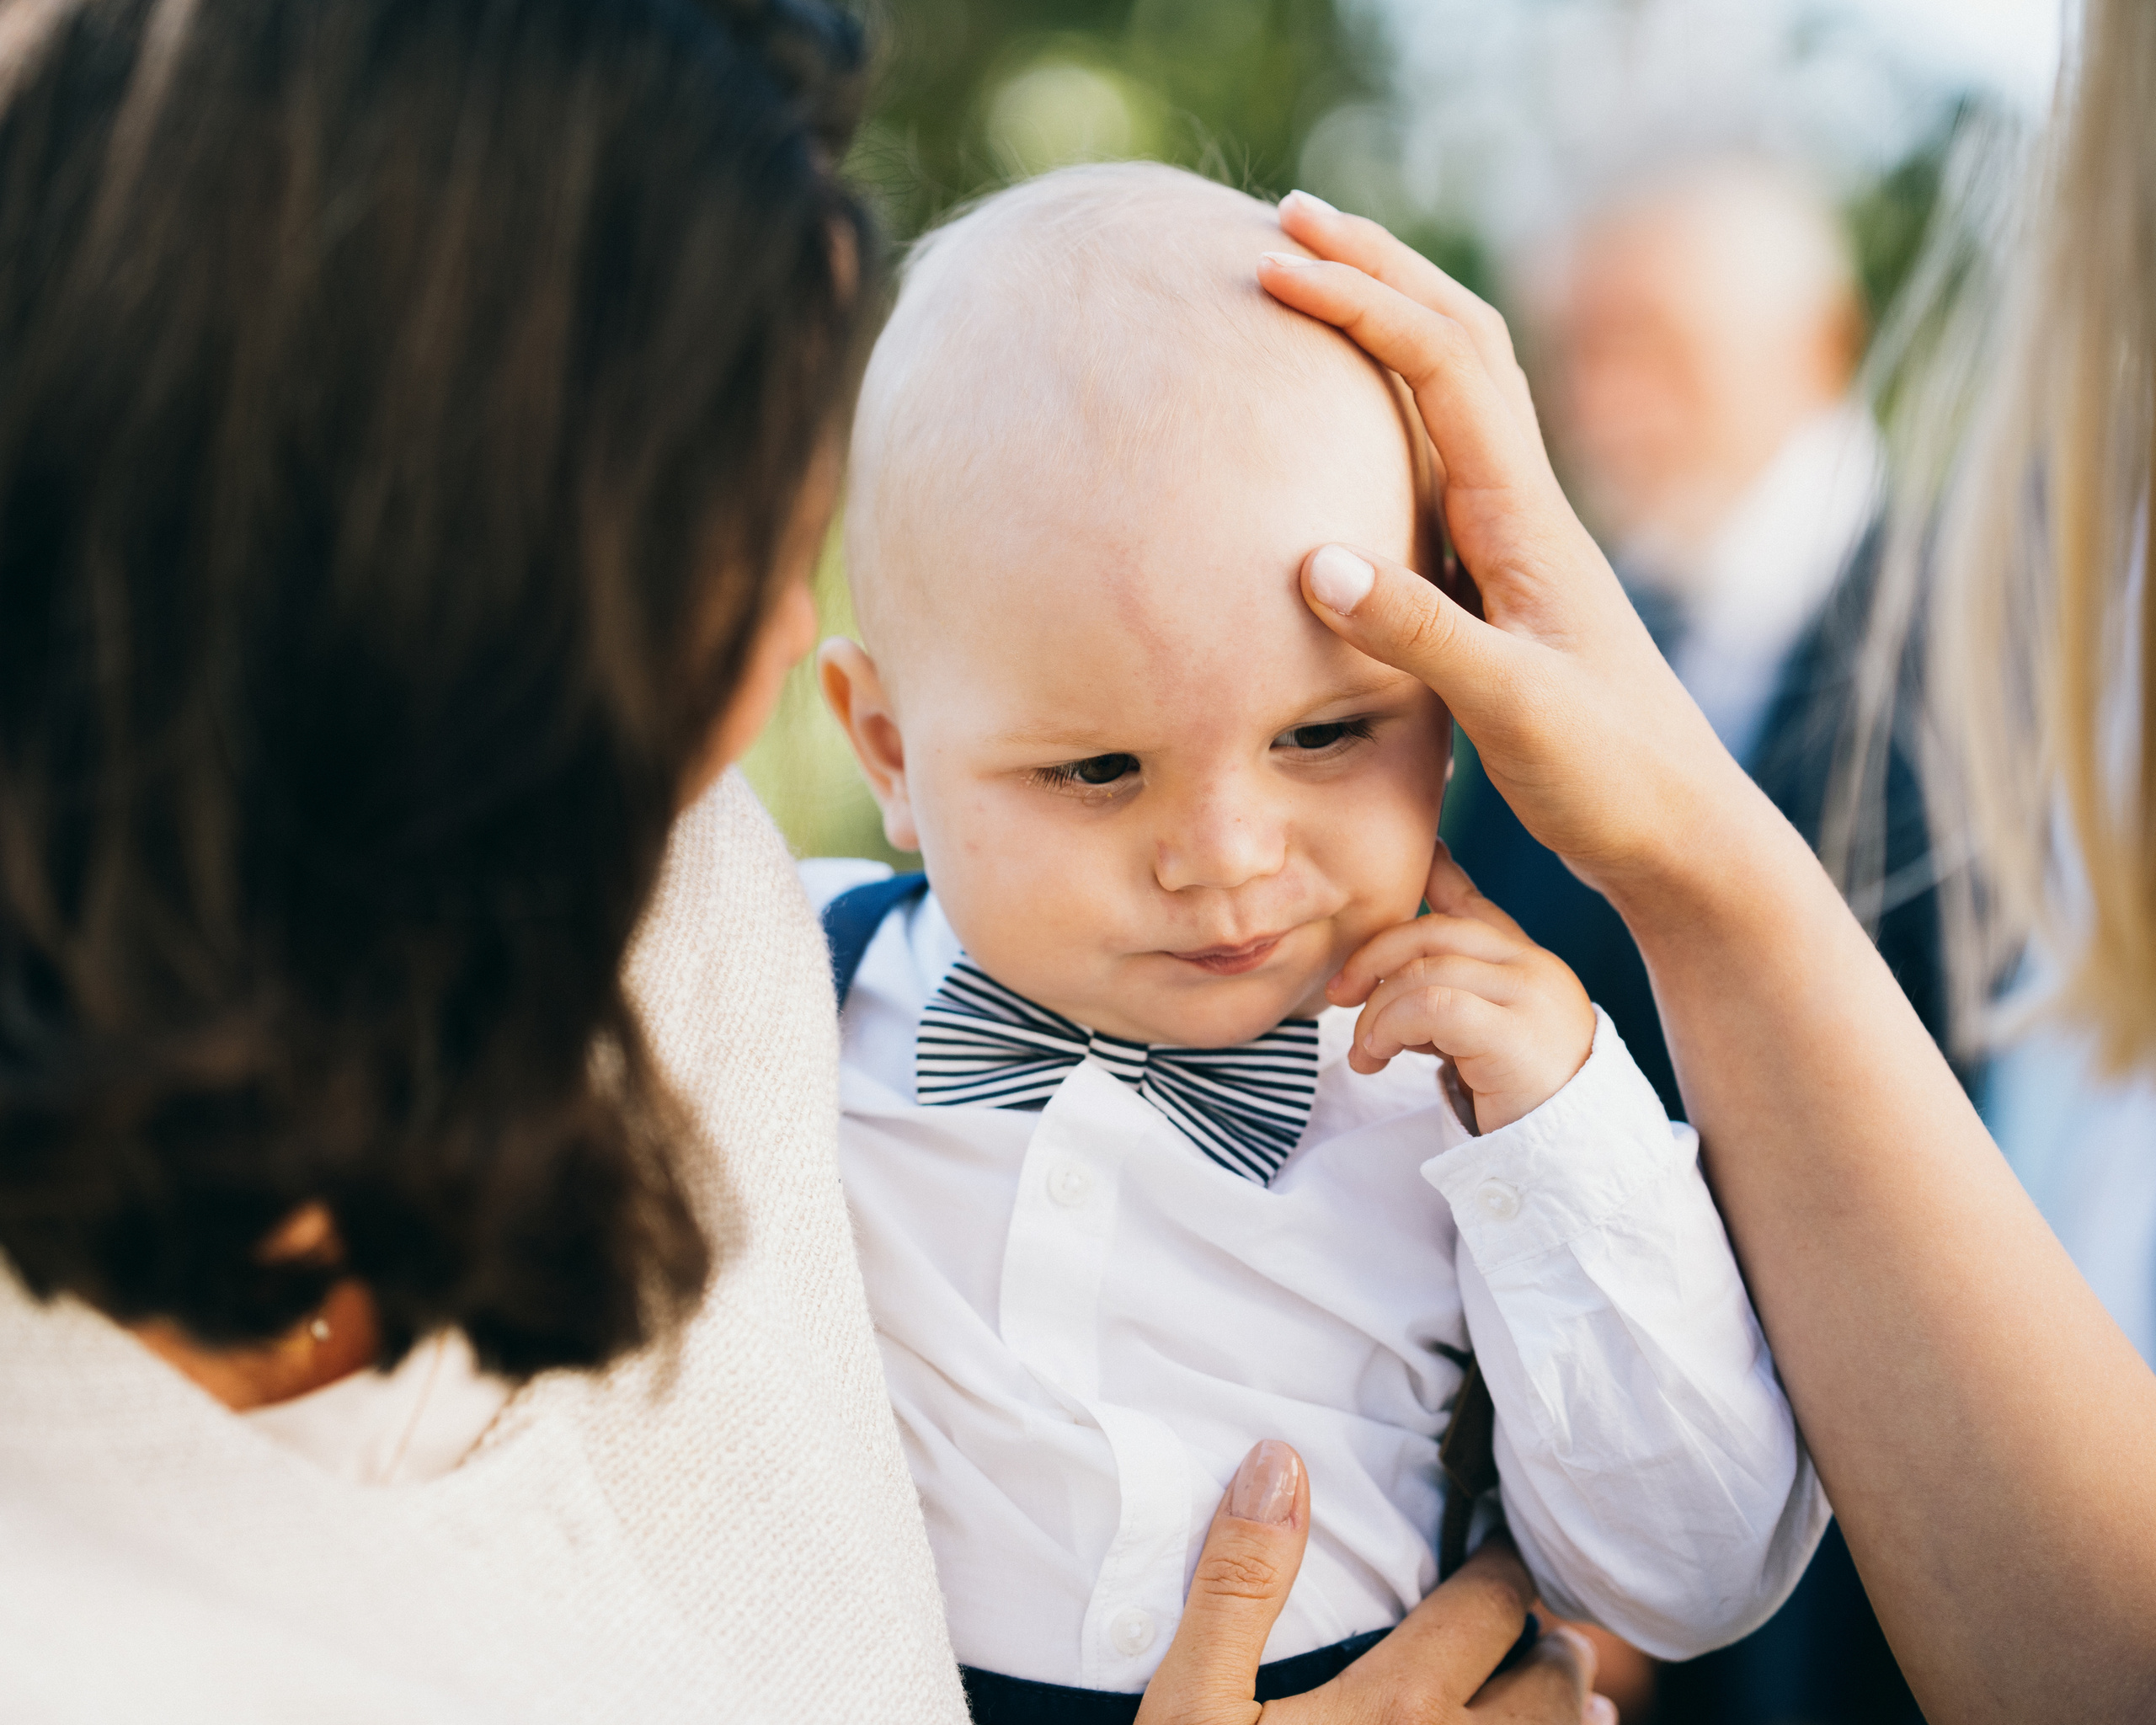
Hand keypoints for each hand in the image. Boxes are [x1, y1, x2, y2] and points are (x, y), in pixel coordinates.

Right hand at [1139, 1441, 1612, 1724]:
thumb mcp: (1193, 1711)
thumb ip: (1241, 1584)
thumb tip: (1280, 1462)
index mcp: (1399, 1711)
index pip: (1489, 1605)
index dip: (1502, 1565)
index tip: (1498, 1545)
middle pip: (1554, 1683)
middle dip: (1548, 1641)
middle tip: (1533, 1620)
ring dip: (1571, 1714)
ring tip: (1571, 1691)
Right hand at [1258, 193, 1760, 906]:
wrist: (1685, 835)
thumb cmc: (1612, 777)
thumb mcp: (1513, 712)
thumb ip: (1418, 636)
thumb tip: (1311, 560)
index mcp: (1529, 518)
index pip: (1445, 363)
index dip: (1363, 300)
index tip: (1276, 267)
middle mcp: (1529, 506)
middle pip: (1463, 339)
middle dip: (1379, 266)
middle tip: (1290, 216)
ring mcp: (1520, 539)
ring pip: (1461, 387)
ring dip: (1393, 317)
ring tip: (1316, 278)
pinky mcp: (1504, 580)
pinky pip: (1446, 457)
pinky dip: (1395, 404)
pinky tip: (1351, 421)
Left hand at [1327, 844, 1592, 1131]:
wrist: (1572, 1154)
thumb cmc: (1519, 1097)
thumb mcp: (1479, 1035)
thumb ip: (1447, 998)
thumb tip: (1386, 979)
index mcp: (1525, 961)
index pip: (1475, 904)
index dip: (1440, 873)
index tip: (1420, 852)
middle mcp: (1532, 967)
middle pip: (1434, 930)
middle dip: (1373, 957)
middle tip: (1339, 996)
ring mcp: (1528, 996)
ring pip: (1426, 969)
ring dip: (1376, 1010)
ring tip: (1365, 1052)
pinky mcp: (1514, 1034)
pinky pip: (1432, 1006)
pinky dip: (1390, 1026)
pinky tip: (1378, 1056)